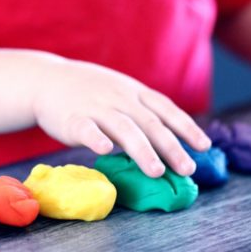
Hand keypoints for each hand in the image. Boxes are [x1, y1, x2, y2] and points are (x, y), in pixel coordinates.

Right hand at [32, 58, 210, 177]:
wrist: (46, 80)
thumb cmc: (89, 92)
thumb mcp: (120, 92)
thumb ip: (142, 112)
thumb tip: (172, 141)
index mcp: (134, 92)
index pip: (166, 109)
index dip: (187, 127)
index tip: (205, 146)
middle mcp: (119, 98)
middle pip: (150, 123)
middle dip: (171, 146)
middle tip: (188, 169)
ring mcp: (96, 107)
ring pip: (124, 128)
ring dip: (142, 150)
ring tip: (157, 171)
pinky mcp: (72, 118)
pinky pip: (86, 129)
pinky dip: (97, 139)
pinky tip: (106, 151)